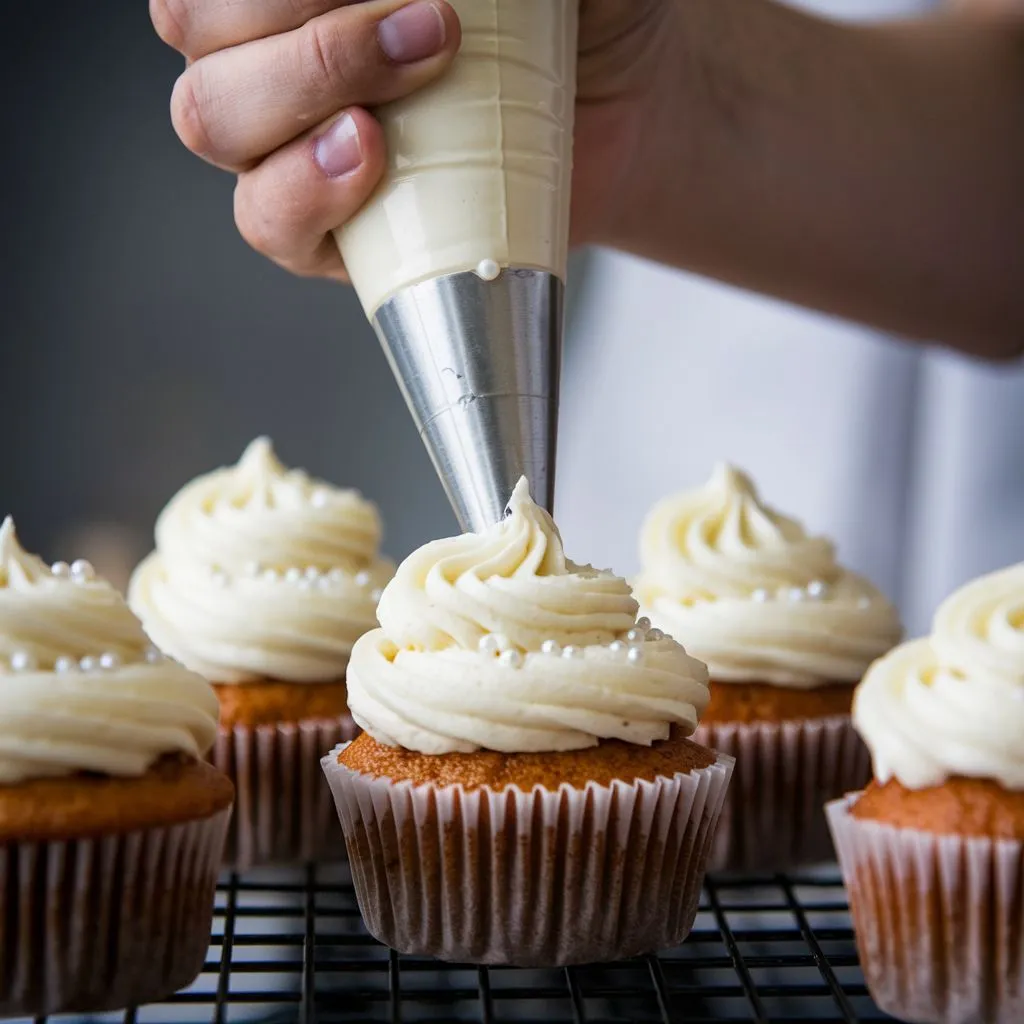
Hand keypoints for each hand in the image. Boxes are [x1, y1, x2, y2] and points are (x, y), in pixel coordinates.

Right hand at [152, 0, 669, 280]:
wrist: (618, 117)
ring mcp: (287, 146)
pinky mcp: (326, 230)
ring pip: (212, 117)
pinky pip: (267, 220)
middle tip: (429, 23)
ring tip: (413, 76)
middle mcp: (269, 56)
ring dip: (303, 87)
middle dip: (305, 28)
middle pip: (196, 27)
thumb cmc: (563, 23)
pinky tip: (371, 157)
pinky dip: (306, 190)